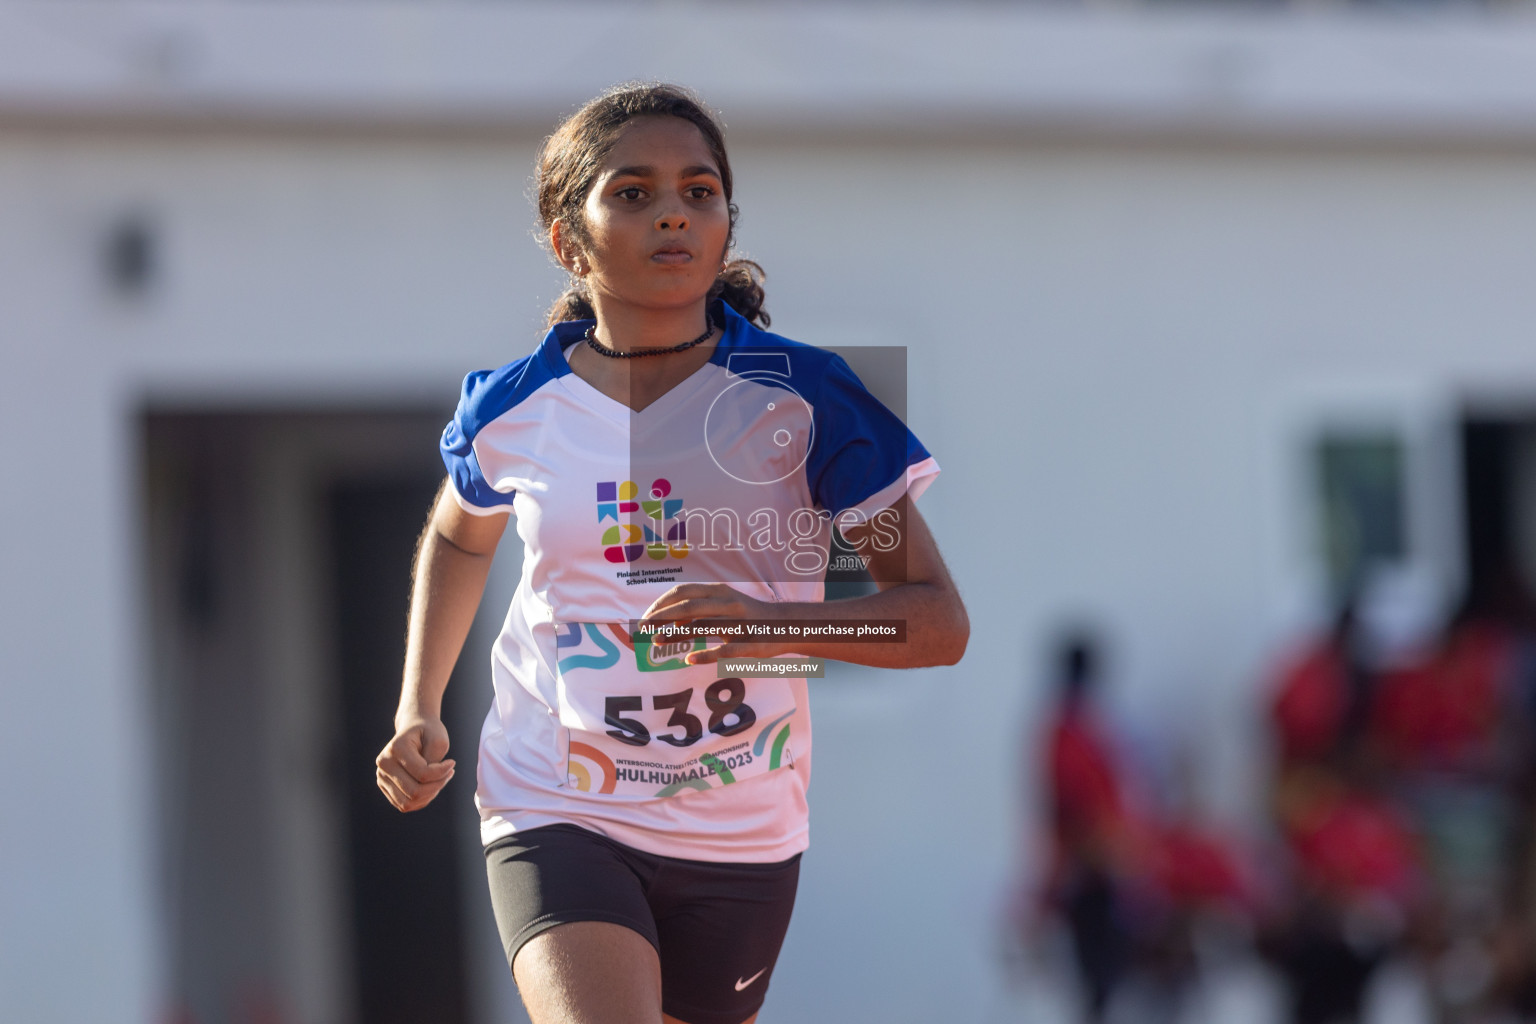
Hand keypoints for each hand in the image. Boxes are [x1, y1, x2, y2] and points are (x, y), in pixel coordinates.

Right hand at [376, 716, 455, 811]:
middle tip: (449, 774)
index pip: (422, 774)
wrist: (414, 727)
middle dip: (437, 786)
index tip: (452, 763)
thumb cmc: (428, 733)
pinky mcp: (384, 786)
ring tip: (440, 780)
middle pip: (414, 792)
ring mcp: (381, 776)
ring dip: (429, 795)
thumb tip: (428, 784)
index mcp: (395, 748)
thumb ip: (435, 761)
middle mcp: (384, 764)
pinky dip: (421, 800)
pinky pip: (405, 805)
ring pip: (408, 803)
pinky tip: (430, 786)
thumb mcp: (439, 739)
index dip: (442, 773)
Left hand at [639, 582, 790, 665]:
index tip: (645, 618)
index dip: (661, 604)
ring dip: (676, 634)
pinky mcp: (750, 644)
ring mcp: (740, 623)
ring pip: (702, 626)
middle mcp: (729, 603)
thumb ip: (698, 608)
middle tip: (643, 631)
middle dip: (662, 618)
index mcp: (719, 590)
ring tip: (657, 643)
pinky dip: (704, 655)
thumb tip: (668, 618)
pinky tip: (688, 659)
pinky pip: (723, 650)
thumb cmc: (746, 614)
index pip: (682, 592)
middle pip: (688, 607)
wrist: (786, 625)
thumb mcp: (723, 603)